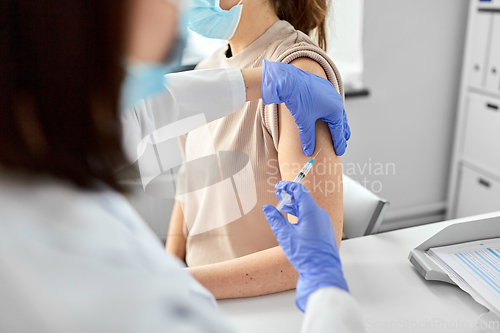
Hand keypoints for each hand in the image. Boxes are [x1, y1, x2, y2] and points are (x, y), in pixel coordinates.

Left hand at [261, 60, 350, 155]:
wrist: (289, 80)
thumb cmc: (299, 100)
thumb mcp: (304, 122)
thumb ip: (308, 138)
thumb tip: (309, 151)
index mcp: (335, 109)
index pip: (339, 130)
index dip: (339, 143)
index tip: (340, 152)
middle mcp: (336, 100)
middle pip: (342, 120)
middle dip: (342, 132)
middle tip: (342, 143)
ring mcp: (331, 92)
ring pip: (337, 111)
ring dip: (338, 121)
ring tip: (338, 130)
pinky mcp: (324, 87)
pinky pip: (331, 102)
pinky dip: (331, 111)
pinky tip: (328, 113)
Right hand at [262, 181, 347, 311]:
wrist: (322, 271)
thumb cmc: (306, 254)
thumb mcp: (285, 235)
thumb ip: (275, 219)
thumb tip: (267, 209)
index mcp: (312, 212)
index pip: (300, 191)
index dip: (288, 187)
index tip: (278, 187)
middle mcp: (320, 215)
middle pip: (304, 199)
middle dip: (290, 196)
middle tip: (278, 195)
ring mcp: (323, 223)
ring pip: (308, 209)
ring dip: (294, 206)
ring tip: (282, 207)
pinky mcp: (323, 231)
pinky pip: (312, 217)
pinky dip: (300, 215)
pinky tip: (292, 221)